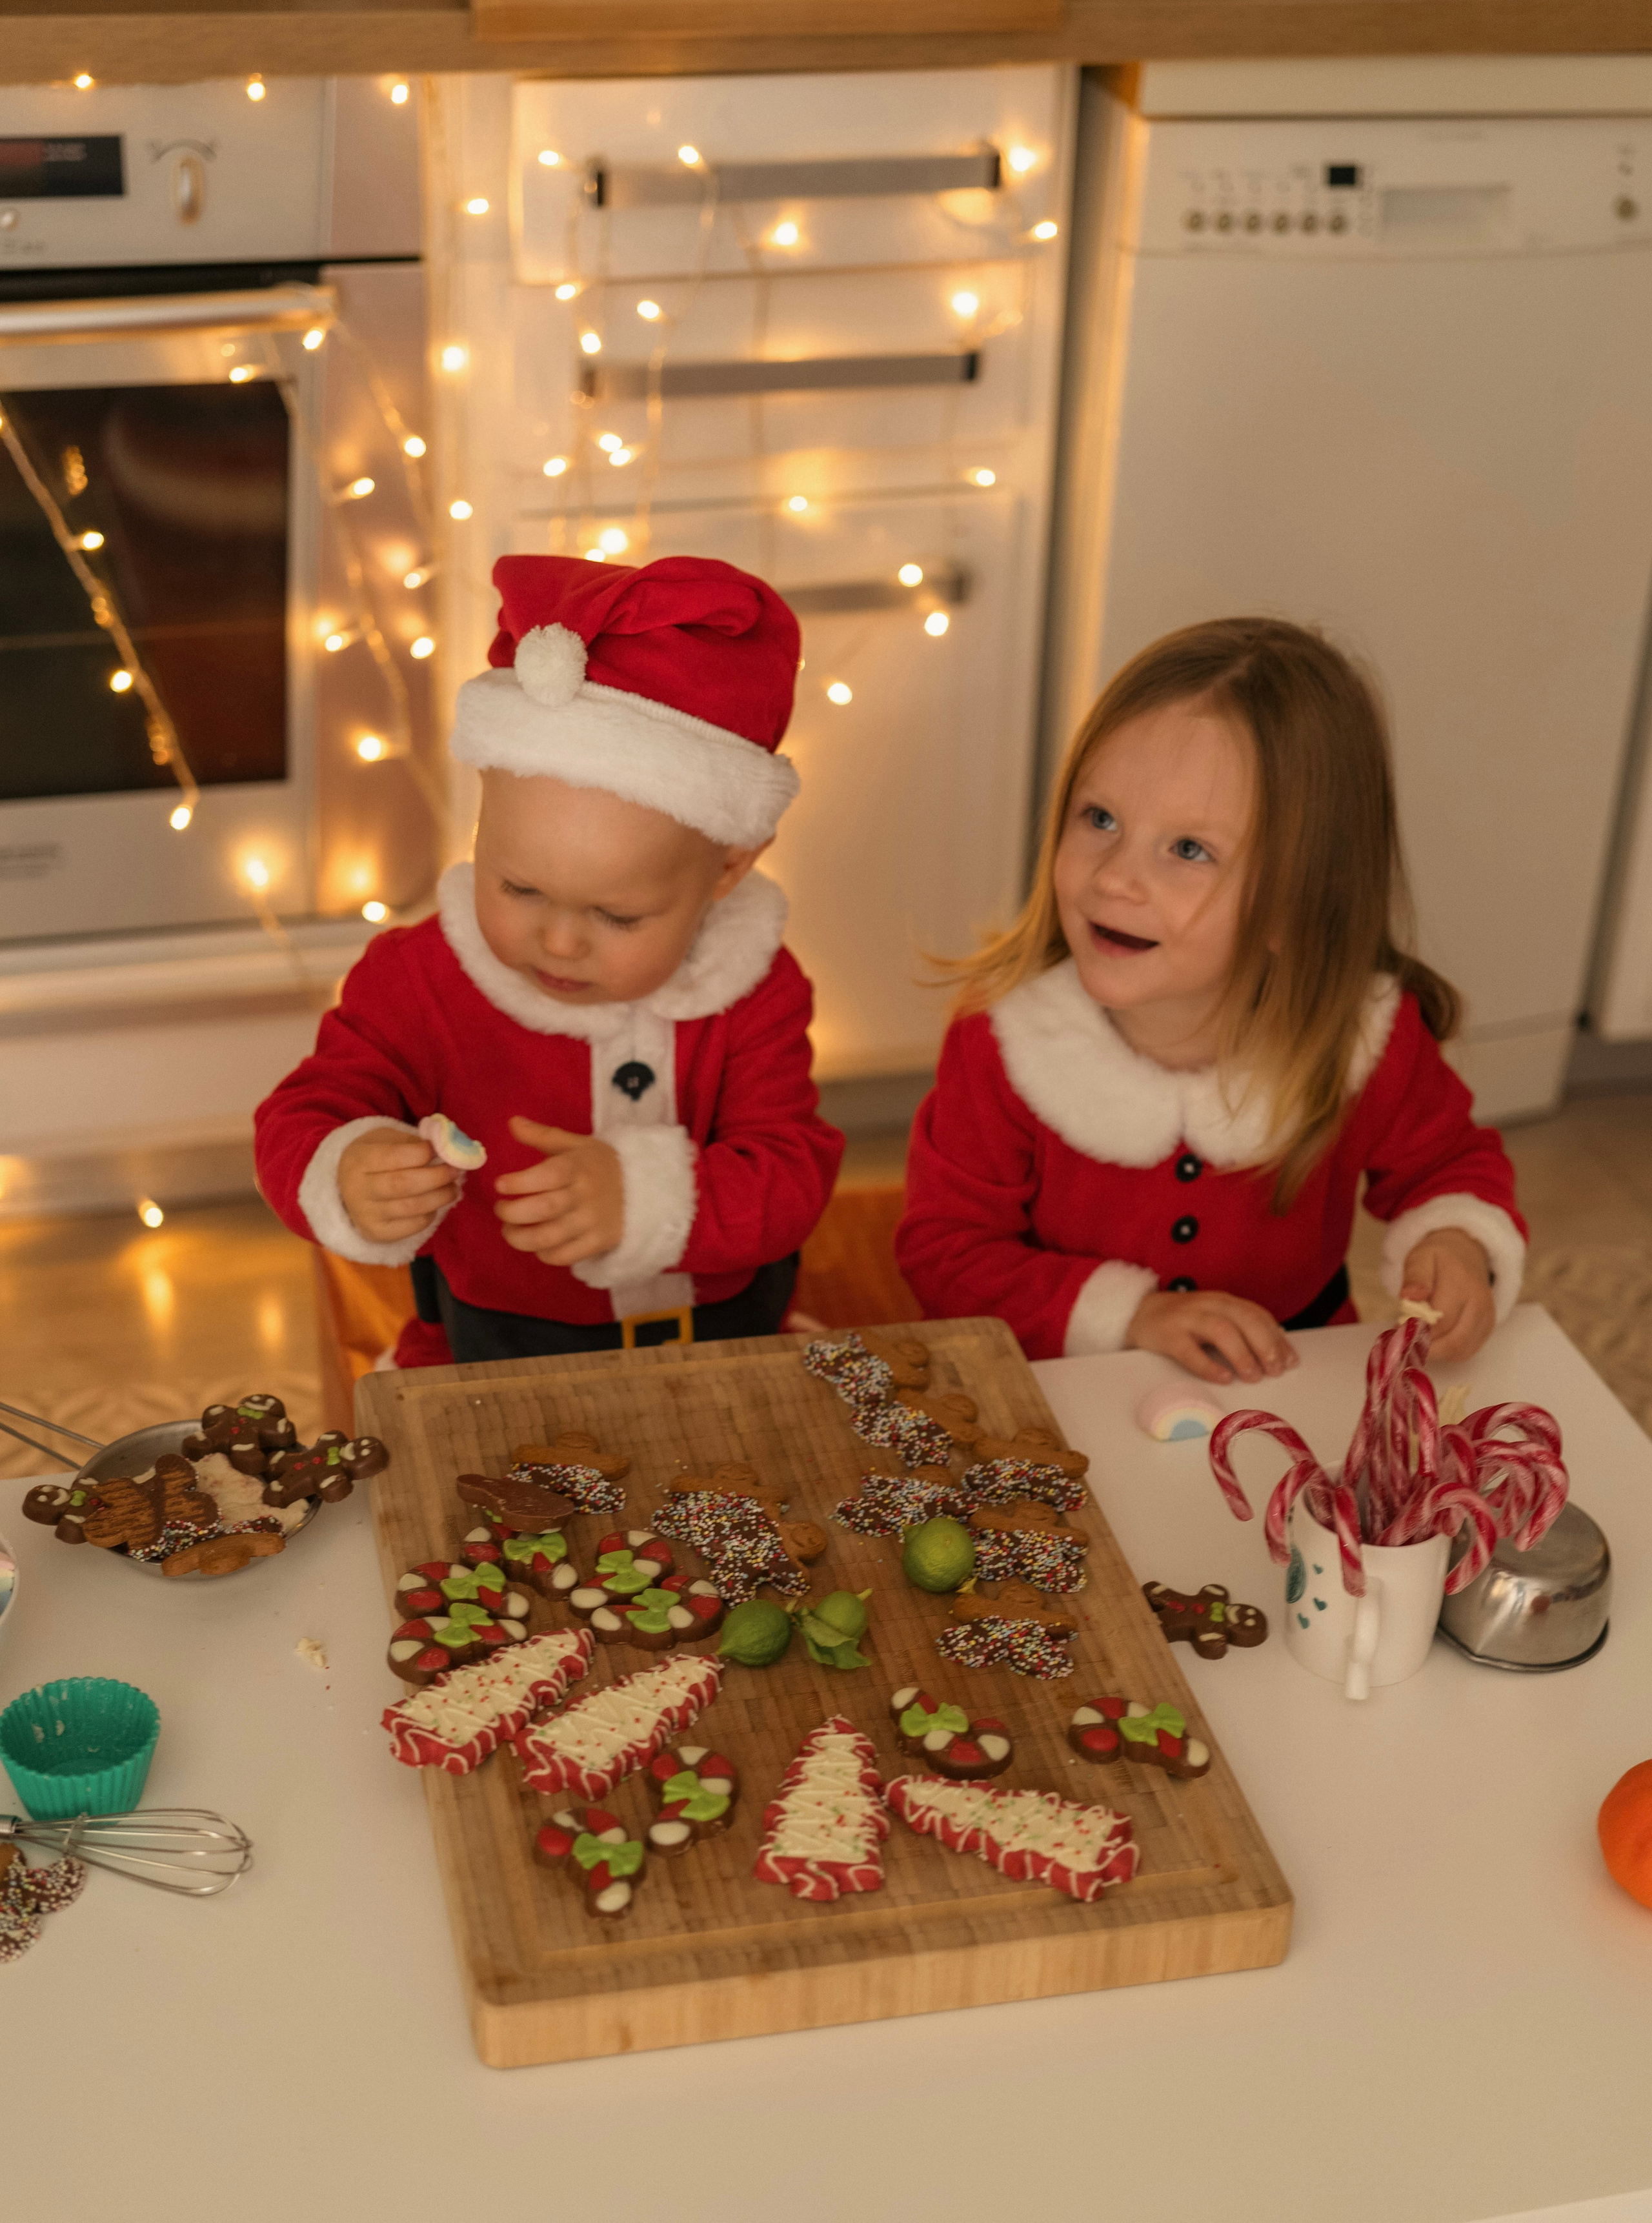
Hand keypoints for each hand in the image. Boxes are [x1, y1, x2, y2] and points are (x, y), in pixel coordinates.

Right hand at [337, 1126, 457, 1244]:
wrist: (347, 1188)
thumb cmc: (373, 1157)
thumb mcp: (384, 1139)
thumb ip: (411, 1141)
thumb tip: (444, 1147)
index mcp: (359, 1160)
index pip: (395, 1156)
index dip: (423, 1153)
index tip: (439, 1149)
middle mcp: (358, 1189)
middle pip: (404, 1184)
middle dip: (437, 1176)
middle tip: (455, 1171)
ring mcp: (366, 1215)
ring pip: (412, 1207)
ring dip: (441, 1196)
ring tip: (453, 1187)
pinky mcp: (377, 1233)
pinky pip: (413, 1226)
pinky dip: (431, 1213)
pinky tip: (435, 1203)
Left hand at [493, 1116, 623, 1265]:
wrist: (645, 1186)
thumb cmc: (601, 1164)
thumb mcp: (576, 1145)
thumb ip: (543, 1135)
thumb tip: (512, 1122)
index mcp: (579, 1167)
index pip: (547, 1175)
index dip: (519, 1182)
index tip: (500, 1185)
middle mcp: (585, 1195)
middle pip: (544, 1209)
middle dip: (512, 1213)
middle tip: (500, 1210)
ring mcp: (593, 1222)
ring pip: (549, 1238)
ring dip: (520, 1238)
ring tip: (509, 1231)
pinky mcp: (599, 1243)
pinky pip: (565, 1255)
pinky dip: (544, 1254)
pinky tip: (537, 1245)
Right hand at [1127, 1287, 1298, 1386]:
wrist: (1139, 1314)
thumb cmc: (1185, 1322)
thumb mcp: (1215, 1317)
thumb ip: (1241, 1328)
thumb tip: (1277, 1351)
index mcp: (1224, 1301)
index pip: (1257, 1315)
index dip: (1276, 1337)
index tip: (1290, 1362)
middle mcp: (1208, 1305)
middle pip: (1243, 1319)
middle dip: (1264, 1344)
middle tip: (1275, 1371)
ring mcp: (1187, 1318)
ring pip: (1220, 1330)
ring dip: (1241, 1354)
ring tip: (1253, 1377)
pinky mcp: (1168, 1335)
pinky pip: (1190, 1350)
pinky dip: (1209, 1365)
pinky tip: (1223, 1379)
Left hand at [1400, 1227, 1494, 1362]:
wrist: (1467, 1253)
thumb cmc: (1439, 1257)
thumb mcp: (1420, 1257)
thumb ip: (1415, 1277)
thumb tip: (1409, 1297)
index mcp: (1462, 1284)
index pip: (1442, 1321)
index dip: (1418, 1332)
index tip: (1398, 1332)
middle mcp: (1479, 1304)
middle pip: (1454, 1341)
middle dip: (1425, 1347)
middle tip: (1404, 1342)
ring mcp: (1486, 1317)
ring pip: (1461, 1350)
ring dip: (1435, 1352)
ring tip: (1416, 1340)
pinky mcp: (1487, 1327)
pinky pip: (1467, 1350)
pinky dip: (1447, 1352)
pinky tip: (1433, 1340)